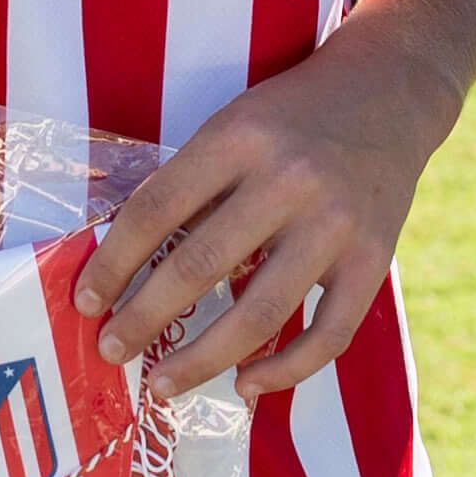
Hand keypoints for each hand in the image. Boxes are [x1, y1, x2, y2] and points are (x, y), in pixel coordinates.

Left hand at [71, 43, 452, 398]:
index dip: (112, 263)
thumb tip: (125, 267)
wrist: (390, 91)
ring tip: (162, 385)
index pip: (157, 210)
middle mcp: (289, 180)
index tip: (85, 302)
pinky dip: (284, 371)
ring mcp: (336, 225)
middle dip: (143, 318)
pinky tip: (246, 384)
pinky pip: (329, 335)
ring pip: (259, 313)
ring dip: (202, 360)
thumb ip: (191, 186)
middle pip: (200, 266)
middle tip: (111, 351)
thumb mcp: (234, 124)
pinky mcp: (374, 259)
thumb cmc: (291, 116)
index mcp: (239, 138)